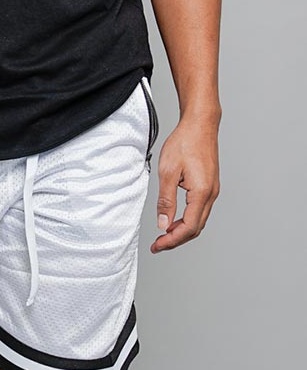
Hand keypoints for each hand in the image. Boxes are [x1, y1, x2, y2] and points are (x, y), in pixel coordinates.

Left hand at [151, 112, 219, 252]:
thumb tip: (163, 224)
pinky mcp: (209, 187)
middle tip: (158, 245)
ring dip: (181, 232)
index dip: (172, 240)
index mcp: (201, 192)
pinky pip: (199, 212)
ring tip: (163, 235)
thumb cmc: (185, 142)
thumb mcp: (168, 172)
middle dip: (176, 241)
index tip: (157, 245)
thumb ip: (166, 201)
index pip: (188, 228)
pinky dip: (186, 221)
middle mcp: (211, 194)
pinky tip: (173, 221)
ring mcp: (212, 191)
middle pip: (195, 229)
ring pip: (198, 222)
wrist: (200, 124)